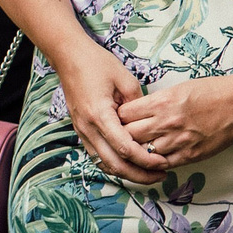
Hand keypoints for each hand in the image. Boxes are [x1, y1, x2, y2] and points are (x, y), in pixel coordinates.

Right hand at [53, 38, 163, 184]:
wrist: (69, 57)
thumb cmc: (96, 64)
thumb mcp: (125, 78)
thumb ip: (139, 104)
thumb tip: (150, 123)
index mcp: (99, 115)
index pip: (125, 148)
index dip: (145, 160)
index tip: (163, 162)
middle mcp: (88, 128)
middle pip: (114, 165)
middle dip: (139, 175)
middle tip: (160, 176)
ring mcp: (82, 132)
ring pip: (104, 164)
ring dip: (127, 173)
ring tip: (147, 174)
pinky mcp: (81, 131)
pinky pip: (98, 156)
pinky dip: (114, 165)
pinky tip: (129, 164)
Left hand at [117, 72, 232, 171]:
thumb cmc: (210, 92)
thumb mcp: (177, 89)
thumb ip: (155, 102)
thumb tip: (135, 112)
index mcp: (161, 102)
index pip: (124, 114)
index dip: (118, 117)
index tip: (119, 118)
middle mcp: (166, 122)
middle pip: (128, 135)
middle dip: (122, 135)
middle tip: (122, 135)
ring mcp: (177, 141)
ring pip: (142, 152)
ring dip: (137, 151)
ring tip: (135, 148)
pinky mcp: (189, 155)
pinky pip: (162, 164)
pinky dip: (154, 162)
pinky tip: (152, 158)